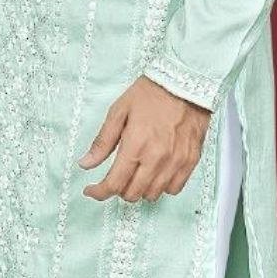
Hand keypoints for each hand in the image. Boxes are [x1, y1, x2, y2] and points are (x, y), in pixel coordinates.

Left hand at [78, 75, 211, 201]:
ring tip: (137, 173)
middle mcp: (156, 158)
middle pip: (132, 194)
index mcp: (135, 146)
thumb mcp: (119, 112)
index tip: (92, 190)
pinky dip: (162, 187)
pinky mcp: (191, 161)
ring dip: (140, 189)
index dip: (99, 192)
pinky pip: (174, 189)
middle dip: (118, 189)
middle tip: (117, 176)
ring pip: (152, 195)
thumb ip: (102, 142)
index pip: (114, 184)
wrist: (184, 82)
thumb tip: (85, 164)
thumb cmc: (151, 93)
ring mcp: (176, 162)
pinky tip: (156, 173)